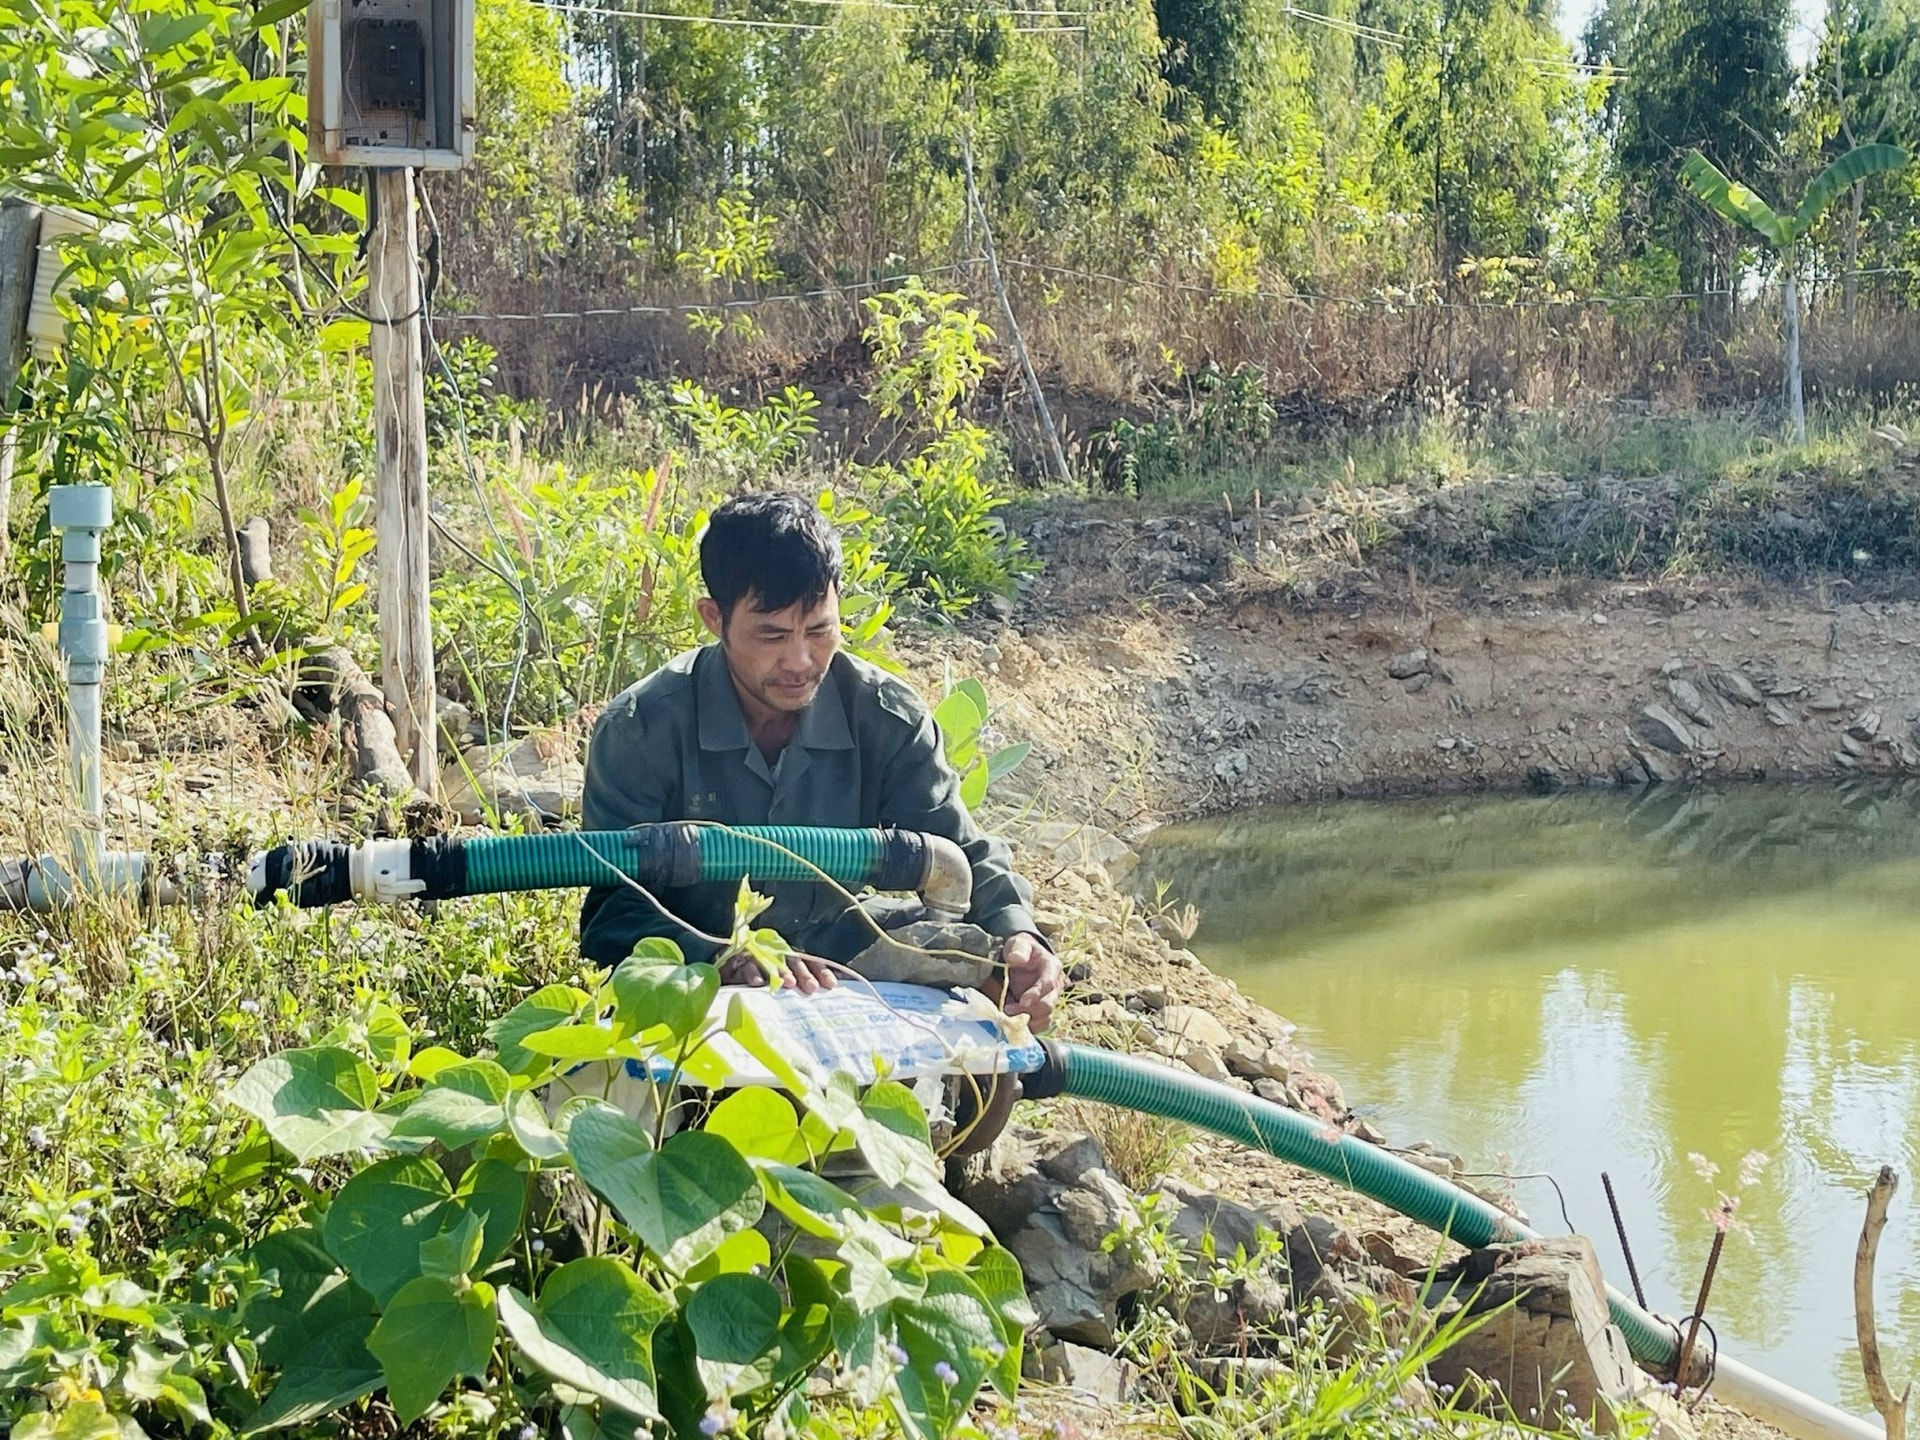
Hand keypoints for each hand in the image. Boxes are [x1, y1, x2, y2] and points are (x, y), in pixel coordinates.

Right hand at [717, 951, 837, 993]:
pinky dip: (752, 974)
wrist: (723, 975)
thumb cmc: (758, 986)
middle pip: (793, 962)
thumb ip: (799, 990)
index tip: (831, 985)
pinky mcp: (737, 961)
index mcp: (789, 960)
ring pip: (772, 961)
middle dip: (803, 974)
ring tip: (786, 985)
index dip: (820, 972)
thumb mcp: (781, 990)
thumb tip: (826, 996)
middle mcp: (775, 956)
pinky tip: (758, 984)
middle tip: (810, 988)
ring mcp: (757, 956)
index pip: (809, 962)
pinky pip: (746, 966)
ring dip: (780, 972)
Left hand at [1000, 932, 1062, 1033]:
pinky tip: (1013, 1020)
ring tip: (1009, 1013)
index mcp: (1052, 967)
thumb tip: (1016, 959)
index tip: (1023, 1001)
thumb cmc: (1021, 950)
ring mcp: (1050, 999)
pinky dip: (1027, 1026)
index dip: (1037, 993)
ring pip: (1045, 1018)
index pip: (1049, 983)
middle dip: (1028, 1010)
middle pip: (1048, 1005)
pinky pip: (1040, 1025)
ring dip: (1026, 1020)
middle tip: (1007, 1008)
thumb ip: (1019, 949)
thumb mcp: (1018, 943)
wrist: (1022, 958)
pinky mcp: (1042, 1010)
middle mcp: (1056, 986)